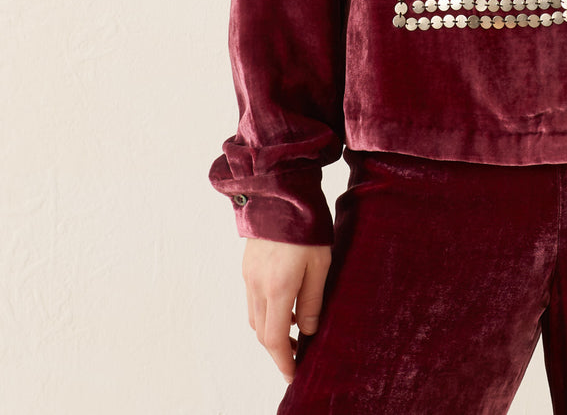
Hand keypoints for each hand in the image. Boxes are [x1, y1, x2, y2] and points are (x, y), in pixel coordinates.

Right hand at [241, 238, 331, 381]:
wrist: (281, 191)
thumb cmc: (307, 225)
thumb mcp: (320, 264)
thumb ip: (313, 301)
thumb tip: (307, 331)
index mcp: (277, 288)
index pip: (275, 340)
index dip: (284, 362)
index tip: (294, 374)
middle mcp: (257, 286)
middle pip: (262, 333)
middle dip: (278, 350)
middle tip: (299, 355)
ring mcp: (248, 275)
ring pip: (255, 318)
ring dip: (271, 331)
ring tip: (296, 330)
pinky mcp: (247, 265)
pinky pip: (252, 300)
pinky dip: (266, 312)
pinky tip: (285, 304)